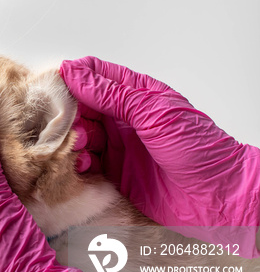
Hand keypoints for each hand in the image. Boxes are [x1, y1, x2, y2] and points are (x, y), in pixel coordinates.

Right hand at [60, 56, 259, 256]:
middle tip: (63, 122)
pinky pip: (84, 163)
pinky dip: (76, 162)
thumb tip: (76, 73)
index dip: (73, 76)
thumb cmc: (199, 150)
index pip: (96, 75)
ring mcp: (118, 146)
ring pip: (80, 135)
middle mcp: (124, 119)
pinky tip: (80, 164)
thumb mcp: (153, 113)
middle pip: (82, 107)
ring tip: (78, 145)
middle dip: (68, 113)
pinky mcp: (113, 173)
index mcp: (137, 95)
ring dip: (72, 139)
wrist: (217, 198)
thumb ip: (112, 94)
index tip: (54, 83)